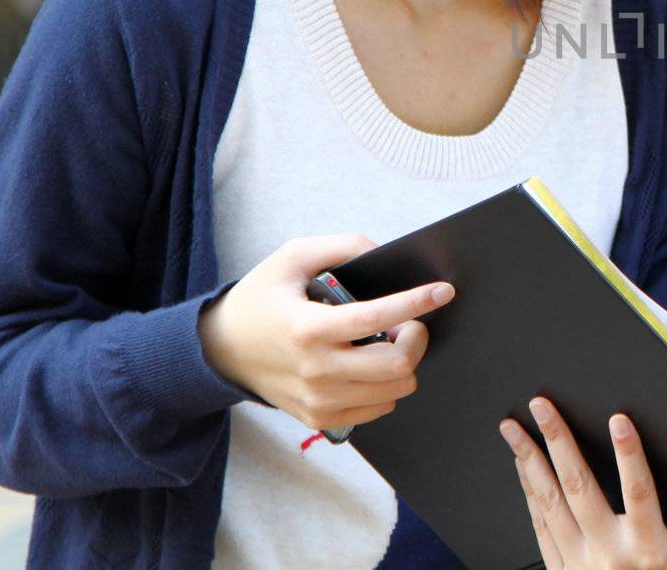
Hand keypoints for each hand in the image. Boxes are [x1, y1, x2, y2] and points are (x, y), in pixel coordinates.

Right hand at [198, 233, 453, 431]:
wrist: (222, 349)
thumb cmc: (262, 298)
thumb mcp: (293, 256)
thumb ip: (343, 248)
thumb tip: (385, 252)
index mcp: (306, 328)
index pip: (374, 319)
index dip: (415, 303)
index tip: (444, 291)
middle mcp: (314, 370)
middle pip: (396, 365)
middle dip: (416, 337)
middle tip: (409, 323)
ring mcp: (318, 400)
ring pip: (395, 390)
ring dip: (404, 362)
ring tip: (386, 342)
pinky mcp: (320, 418)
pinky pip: (379, 408)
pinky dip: (387, 386)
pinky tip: (371, 365)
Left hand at [500, 397, 666, 569]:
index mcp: (648, 546)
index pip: (640, 494)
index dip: (630, 457)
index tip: (619, 419)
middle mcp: (608, 552)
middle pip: (580, 490)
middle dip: (559, 443)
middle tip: (542, 405)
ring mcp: (577, 560)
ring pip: (550, 502)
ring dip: (529, 461)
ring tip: (513, 427)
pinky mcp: (557, 566)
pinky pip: (539, 522)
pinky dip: (529, 490)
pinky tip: (520, 462)